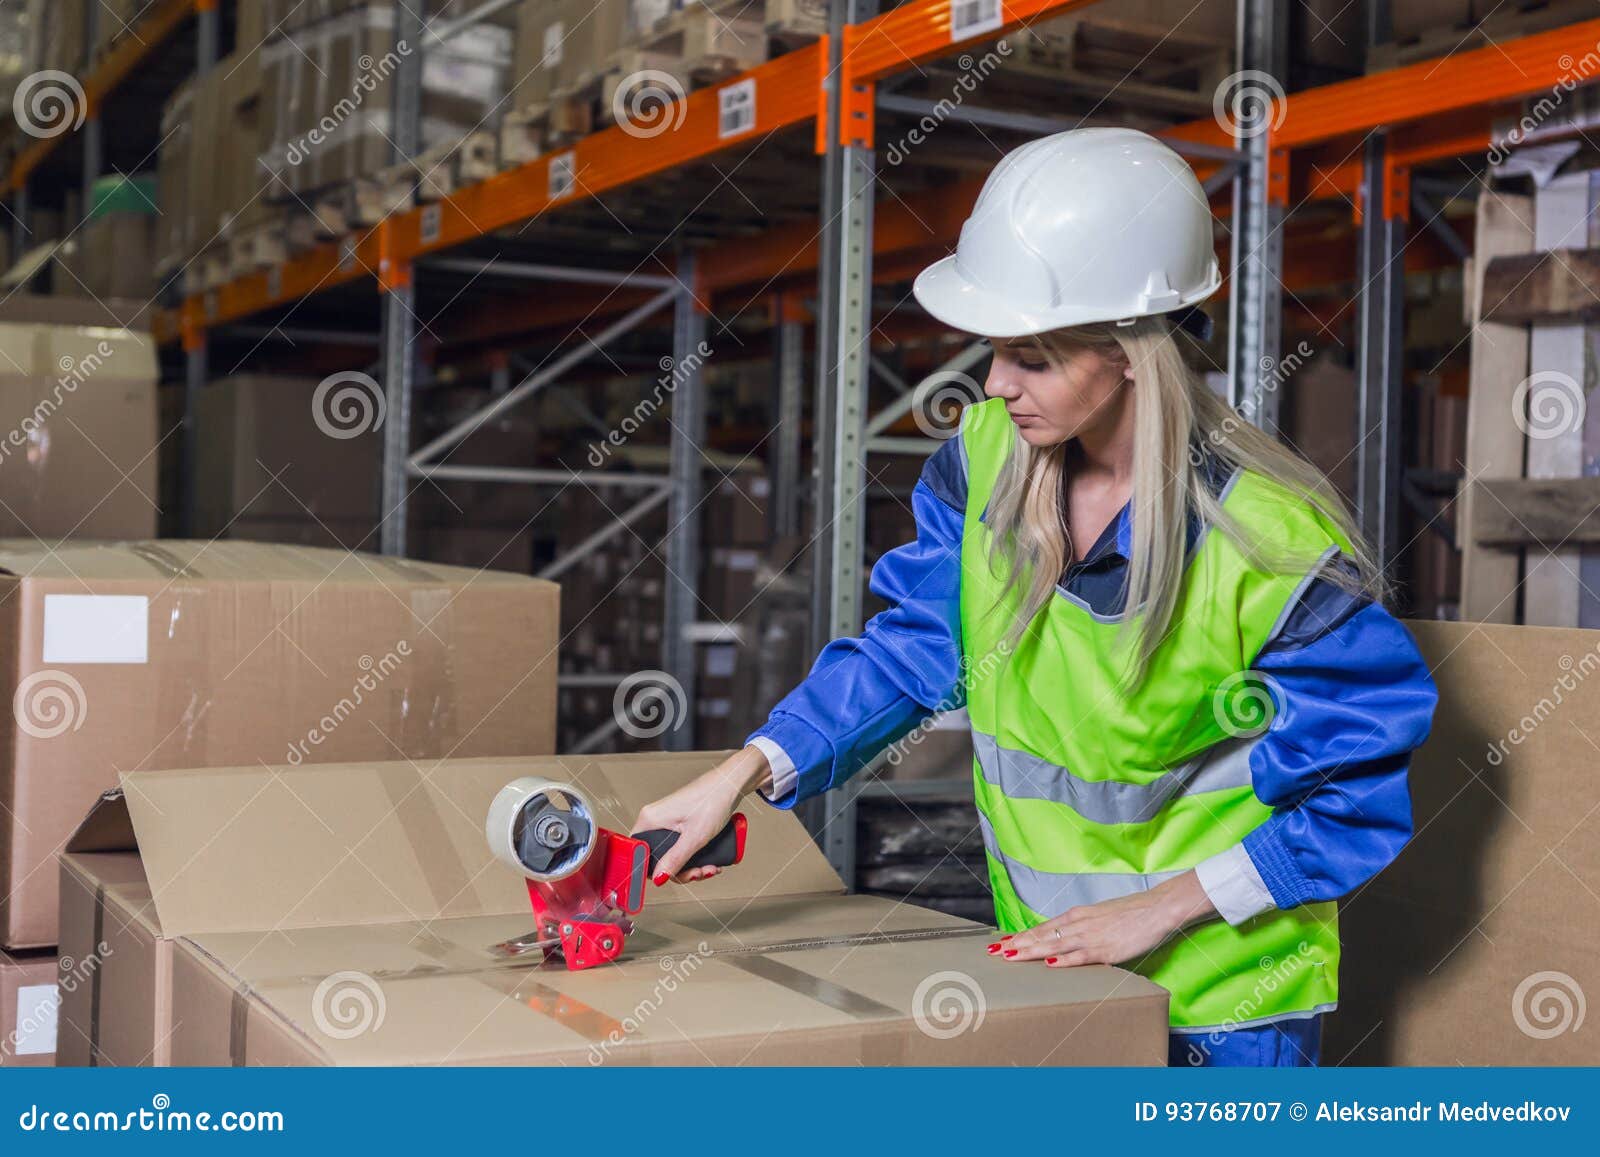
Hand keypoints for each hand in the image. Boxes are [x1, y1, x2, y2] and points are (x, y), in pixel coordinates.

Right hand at [631, 745, 771, 884]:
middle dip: (681, 871)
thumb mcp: (694, 837)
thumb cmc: (713, 799)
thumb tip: (660, 877)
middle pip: (658, 858)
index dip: (654, 870)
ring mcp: (668, 821)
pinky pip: (681, 846)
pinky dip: (695, 857)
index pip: (639, 853)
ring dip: (692, 866)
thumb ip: (675, 859)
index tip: (671, 877)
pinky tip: (710, 861)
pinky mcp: (680, 822)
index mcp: (650, 819)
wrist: (731, 784)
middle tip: (698, 873)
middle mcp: (656, 819)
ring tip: (709, 868)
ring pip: (672, 854)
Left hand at [988, 871, 1215, 966]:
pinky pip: (1081, 956)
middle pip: (1042, 935)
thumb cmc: (1130, 913)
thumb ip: (1082, 928)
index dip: (1022, 936)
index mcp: (1076, 916)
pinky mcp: (1107, 949)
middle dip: (1017, 944)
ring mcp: (1092, 936)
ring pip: (1055, 945)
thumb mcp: (1099, 917)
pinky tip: (1049, 964)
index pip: (1043, 928)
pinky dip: (1065, 960)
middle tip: (994, 952)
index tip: (1003, 942)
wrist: (1156, 908)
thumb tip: (1066, 941)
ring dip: (1031, 951)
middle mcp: (1079, 924)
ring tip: (1010, 956)